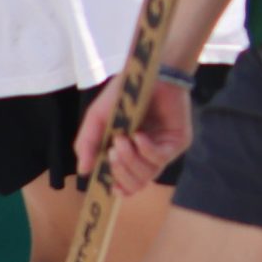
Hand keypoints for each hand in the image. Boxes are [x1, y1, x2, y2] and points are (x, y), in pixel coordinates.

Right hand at [75, 71, 194, 198]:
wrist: (148, 71)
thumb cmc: (124, 94)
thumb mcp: (98, 118)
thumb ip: (88, 143)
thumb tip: (84, 171)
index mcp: (127, 154)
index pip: (124, 185)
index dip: (116, 189)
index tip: (107, 184)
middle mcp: (145, 156)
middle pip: (135, 185)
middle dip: (120, 171)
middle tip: (113, 152)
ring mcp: (162, 150)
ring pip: (147, 175)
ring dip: (130, 160)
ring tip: (122, 140)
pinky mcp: (177, 142)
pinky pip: (160, 158)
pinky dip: (145, 150)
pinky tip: (139, 136)